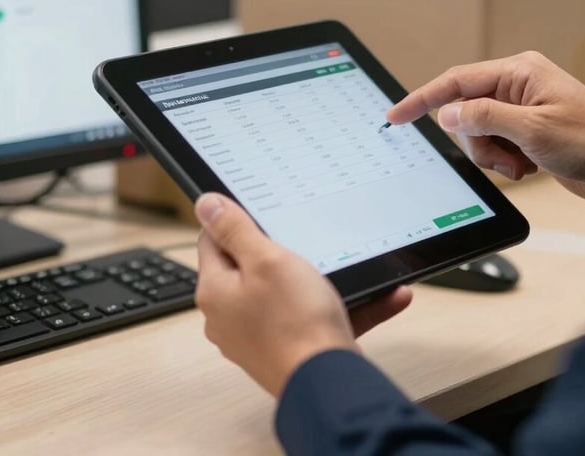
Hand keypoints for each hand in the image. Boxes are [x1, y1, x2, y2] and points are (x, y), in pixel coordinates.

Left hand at [195, 193, 412, 396]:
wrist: (327, 381)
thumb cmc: (295, 321)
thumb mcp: (266, 259)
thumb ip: (235, 229)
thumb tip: (205, 204)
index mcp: (216, 291)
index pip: (214, 241)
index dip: (237, 221)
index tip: (263, 211)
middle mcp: (229, 316)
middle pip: (248, 267)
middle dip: (279, 250)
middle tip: (304, 237)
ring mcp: (257, 336)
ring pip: (286, 292)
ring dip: (319, 278)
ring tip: (347, 264)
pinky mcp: (285, 349)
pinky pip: (311, 316)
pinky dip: (341, 305)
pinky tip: (379, 296)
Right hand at [387, 52, 584, 203]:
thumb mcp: (533, 130)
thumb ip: (485, 117)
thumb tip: (448, 112)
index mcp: (519, 71)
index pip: (457, 81)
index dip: (423, 99)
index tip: (396, 115)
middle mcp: (518, 86)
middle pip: (466, 111)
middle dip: (477, 141)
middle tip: (504, 156)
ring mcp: (522, 109)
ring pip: (478, 133)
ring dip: (493, 156)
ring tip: (522, 164)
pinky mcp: (527, 131)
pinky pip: (495, 146)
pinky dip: (505, 161)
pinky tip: (529, 166)